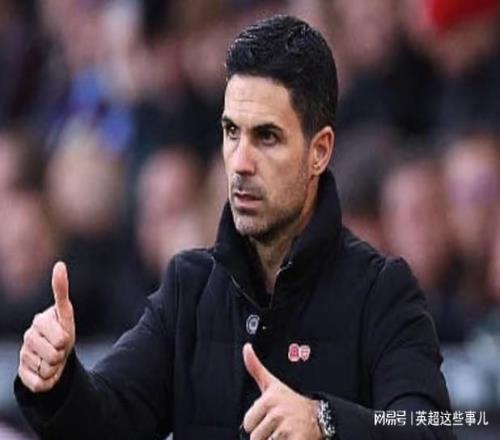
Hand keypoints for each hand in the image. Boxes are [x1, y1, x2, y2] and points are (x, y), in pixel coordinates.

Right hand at [18, 261, 75, 391]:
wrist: (55, 355)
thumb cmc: (62, 332)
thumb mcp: (65, 313)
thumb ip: (60, 289)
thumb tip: (59, 264)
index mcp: (39, 322)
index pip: (60, 337)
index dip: (66, 340)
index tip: (64, 335)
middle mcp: (29, 337)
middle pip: (55, 354)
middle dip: (63, 354)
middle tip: (60, 348)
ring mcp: (24, 355)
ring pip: (48, 368)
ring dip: (56, 367)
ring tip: (54, 359)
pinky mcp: (22, 374)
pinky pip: (40, 382)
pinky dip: (48, 381)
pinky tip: (46, 372)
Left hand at [242, 343, 321, 439]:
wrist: (318, 417)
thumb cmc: (291, 401)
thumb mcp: (272, 384)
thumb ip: (255, 367)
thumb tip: (246, 348)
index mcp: (269, 399)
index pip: (247, 424)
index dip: (256, 423)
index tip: (268, 416)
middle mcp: (278, 413)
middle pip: (255, 437)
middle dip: (265, 435)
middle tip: (278, 426)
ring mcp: (287, 429)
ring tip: (284, 433)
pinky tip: (290, 438)